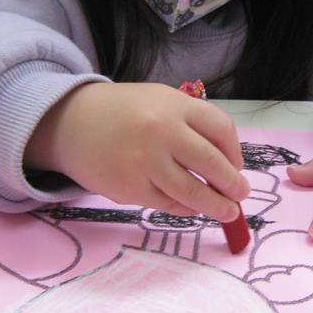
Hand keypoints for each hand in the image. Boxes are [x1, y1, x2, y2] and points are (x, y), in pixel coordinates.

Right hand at [25, 82, 248, 221]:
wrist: (71, 123)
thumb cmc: (124, 113)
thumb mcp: (160, 101)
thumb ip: (191, 123)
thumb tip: (227, 164)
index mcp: (174, 105)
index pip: (221, 130)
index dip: (235, 152)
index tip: (237, 166)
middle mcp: (162, 132)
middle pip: (213, 165)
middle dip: (233, 184)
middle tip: (241, 194)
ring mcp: (144, 162)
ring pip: (193, 192)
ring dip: (216, 206)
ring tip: (228, 212)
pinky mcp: (129, 188)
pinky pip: (167, 204)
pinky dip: (184, 208)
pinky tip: (190, 207)